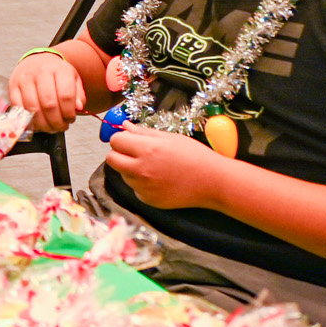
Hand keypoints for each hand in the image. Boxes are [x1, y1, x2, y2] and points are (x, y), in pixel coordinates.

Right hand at [8, 51, 84, 131]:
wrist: (36, 61)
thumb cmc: (56, 74)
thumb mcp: (73, 79)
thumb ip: (78, 95)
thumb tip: (78, 108)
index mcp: (59, 69)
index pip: (66, 95)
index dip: (69, 113)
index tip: (70, 119)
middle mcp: (40, 72)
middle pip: (49, 104)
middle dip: (56, 121)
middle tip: (60, 127)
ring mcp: (24, 79)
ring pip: (33, 108)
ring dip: (43, 124)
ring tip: (49, 127)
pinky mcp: (12, 86)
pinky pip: (19, 108)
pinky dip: (28, 120)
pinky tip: (36, 123)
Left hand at [105, 124, 225, 209]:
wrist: (214, 182)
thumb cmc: (195, 156)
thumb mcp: (170, 138)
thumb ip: (143, 132)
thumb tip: (124, 126)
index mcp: (146, 149)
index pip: (115, 141)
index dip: (121, 139)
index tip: (130, 141)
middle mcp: (141, 169)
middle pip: (111, 159)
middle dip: (119, 154)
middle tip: (135, 153)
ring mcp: (143, 187)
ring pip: (123, 174)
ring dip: (131, 169)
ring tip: (154, 167)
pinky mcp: (148, 200)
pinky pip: (135, 189)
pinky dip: (141, 184)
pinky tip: (159, 180)